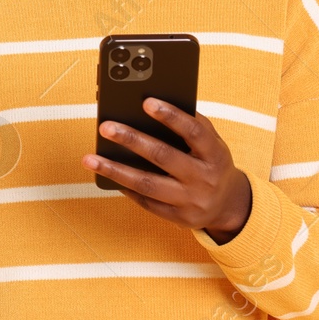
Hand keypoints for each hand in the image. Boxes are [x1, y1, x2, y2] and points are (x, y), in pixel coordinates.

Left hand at [82, 98, 252, 244]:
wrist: (228, 205)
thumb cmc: (211, 162)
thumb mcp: (211, 143)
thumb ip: (190, 124)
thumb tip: (151, 104)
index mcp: (215, 154)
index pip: (194, 132)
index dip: (171, 116)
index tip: (146, 102)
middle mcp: (204, 178)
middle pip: (164, 157)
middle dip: (132, 140)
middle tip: (106, 127)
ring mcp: (191, 201)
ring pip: (148, 184)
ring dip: (115, 170)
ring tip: (90, 158)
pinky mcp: (178, 218)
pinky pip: (146, 202)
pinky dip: (125, 187)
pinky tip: (106, 175)